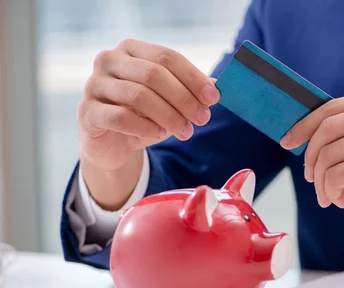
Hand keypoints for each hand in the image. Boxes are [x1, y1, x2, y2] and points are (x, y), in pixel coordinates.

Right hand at [77, 39, 219, 208]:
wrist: (113, 144)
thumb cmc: (145, 115)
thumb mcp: (171, 101)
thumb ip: (191, 91)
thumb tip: (218, 87)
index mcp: (131, 49)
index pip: (167, 57)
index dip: (193, 78)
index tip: (213, 98)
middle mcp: (109, 60)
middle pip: (154, 75)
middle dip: (183, 99)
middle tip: (202, 119)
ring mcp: (94, 84)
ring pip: (139, 96)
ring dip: (169, 116)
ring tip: (185, 132)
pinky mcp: (87, 112)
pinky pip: (120, 117)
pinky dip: (146, 128)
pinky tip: (159, 135)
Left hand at [281, 89, 343, 236]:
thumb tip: (311, 134)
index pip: (331, 107)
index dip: (304, 125)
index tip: (289, 141)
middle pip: (325, 129)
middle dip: (310, 158)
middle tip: (312, 179)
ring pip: (327, 156)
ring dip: (321, 182)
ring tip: (331, 195)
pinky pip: (334, 176)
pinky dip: (330, 191)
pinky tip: (342, 200)